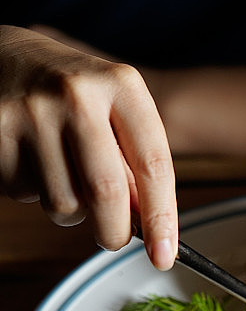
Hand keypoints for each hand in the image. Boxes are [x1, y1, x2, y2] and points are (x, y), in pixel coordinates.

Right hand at [0, 25, 177, 268]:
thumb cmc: (70, 91)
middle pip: (106, 194)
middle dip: (114, 232)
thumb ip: (132, 161)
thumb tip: (147, 225)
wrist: (2, 55)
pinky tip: (30, 160)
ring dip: (70, 210)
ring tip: (62, 174)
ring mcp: (33, 111)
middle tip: (113, 239)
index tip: (164, 255)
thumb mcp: (113, 109)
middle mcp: (78, 93)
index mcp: (121, 85)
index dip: (161, 218)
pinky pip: (24, 194)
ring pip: (63, 204)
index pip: (153, 164)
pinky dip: (32, 193)